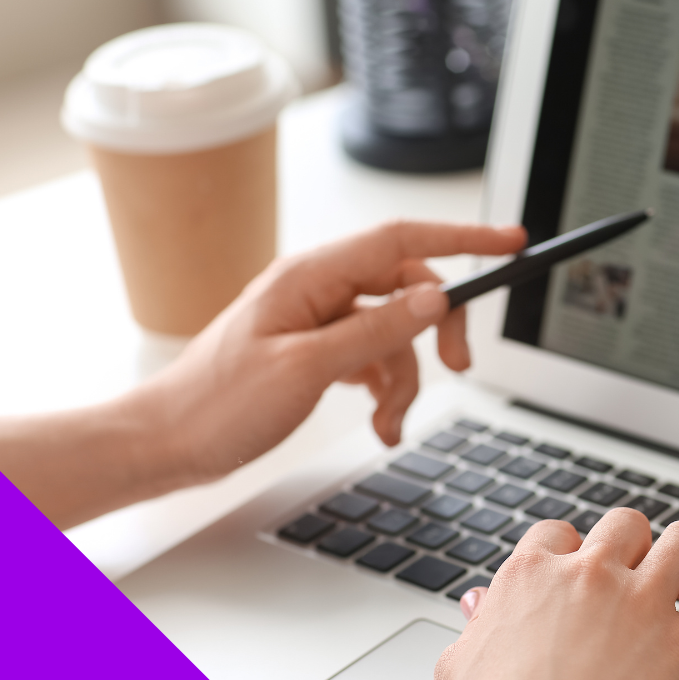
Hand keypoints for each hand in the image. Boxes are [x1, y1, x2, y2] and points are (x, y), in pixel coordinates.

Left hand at [0, 221, 524, 527]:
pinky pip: (373, 356)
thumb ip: (375, 331)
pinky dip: (385, 389)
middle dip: (436, 332)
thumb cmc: (218, 404)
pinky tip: (378, 421)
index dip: (463, 236)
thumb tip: (434, 301)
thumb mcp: (306, 369)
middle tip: (458, 368)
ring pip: (395, 331)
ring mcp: (318, 320)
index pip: (402, 241)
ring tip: (389, 422)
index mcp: (310, 276)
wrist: (168, 443)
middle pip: (407, 289)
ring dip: (405, 379)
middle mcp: (318, 289)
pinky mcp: (317, 350)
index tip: (510, 241)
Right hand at [435, 508, 678, 679]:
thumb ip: (475, 628)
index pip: (558, 533)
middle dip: (637, 545)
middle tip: (642, 571)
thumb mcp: (462, 669)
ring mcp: (639, 603)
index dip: (574, 550)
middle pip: (626, 524)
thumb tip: (476, 604)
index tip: (582, 568)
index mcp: (532, 576)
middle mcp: (589, 575)